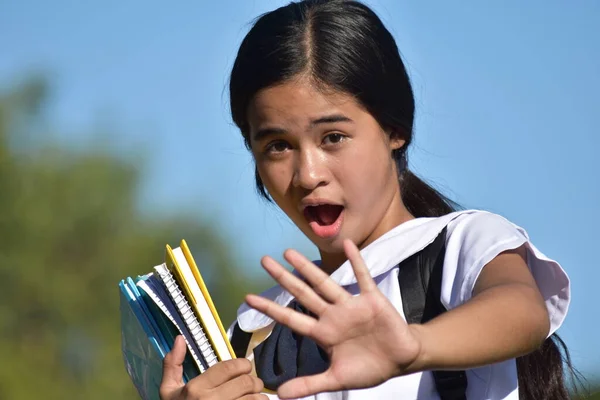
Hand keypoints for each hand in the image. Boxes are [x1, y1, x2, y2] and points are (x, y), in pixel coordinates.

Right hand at [160, 335, 267, 399]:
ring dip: (259, 395)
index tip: (245, 367)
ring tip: (255, 395)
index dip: (242, 364)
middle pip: (246, 382)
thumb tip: (180, 338)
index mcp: (196, 389)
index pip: (229, 368)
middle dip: (254, 380)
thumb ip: (172, 364)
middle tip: (253, 383)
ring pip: (255, 398)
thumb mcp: (168, 391)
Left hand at [245, 239, 421, 398]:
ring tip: (289, 252)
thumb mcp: (337, 380)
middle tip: (264, 261)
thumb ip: (310, 384)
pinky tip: (348, 245)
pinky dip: (356, 261)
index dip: (270, 309)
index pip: (291, 318)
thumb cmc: (368, 368)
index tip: (248, 298)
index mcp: (323, 333)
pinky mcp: (373, 300)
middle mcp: (332, 315)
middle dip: (284, 278)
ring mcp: (351, 306)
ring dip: (309, 268)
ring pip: (325, 283)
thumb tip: (280, 394)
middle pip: (303, 293)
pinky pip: (363, 277)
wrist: (400, 360)